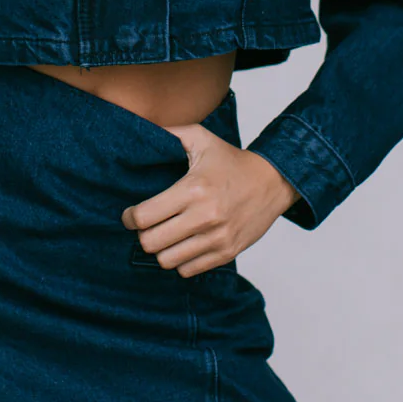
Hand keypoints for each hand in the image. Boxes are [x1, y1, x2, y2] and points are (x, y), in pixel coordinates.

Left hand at [120, 123, 299, 276]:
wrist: (273, 181)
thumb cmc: (231, 160)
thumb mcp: (201, 138)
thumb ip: (169, 132)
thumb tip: (142, 131)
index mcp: (193, 189)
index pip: (144, 216)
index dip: (129, 217)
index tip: (130, 214)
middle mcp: (205, 216)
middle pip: (151, 243)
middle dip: (142, 235)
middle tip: (147, 226)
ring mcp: (217, 238)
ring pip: (167, 261)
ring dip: (161, 250)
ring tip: (165, 236)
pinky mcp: (227, 252)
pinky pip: (188, 270)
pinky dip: (180, 260)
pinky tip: (183, 244)